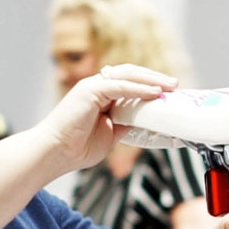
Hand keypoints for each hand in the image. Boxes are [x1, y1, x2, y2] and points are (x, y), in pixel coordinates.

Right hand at [35, 64, 175, 171]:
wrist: (54, 154)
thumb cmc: (77, 148)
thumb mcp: (110, 135)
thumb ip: (126, 124)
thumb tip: (144, 121)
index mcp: (100, 95)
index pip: (129, 82)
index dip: (149, 84)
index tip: (168, 92)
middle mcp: (96, 87)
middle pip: (131, 74)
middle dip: (155, 78)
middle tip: (175, 85)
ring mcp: (91, 87)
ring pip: (127, 75)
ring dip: (151, 80)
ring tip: (169, 86)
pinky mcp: (88, 91)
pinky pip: (119, 86)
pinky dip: (138, 89)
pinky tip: (154, 93)